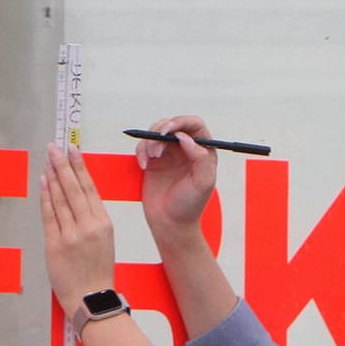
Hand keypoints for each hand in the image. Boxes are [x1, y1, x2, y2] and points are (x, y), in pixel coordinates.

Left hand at [41, 142, 115, 316]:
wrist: (91, 299)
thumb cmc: (97, 272)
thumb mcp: (104, 242)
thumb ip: (91, 220)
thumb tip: (76, 196)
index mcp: (104, 224)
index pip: (90, 189)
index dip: (80, 167)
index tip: (73, 150)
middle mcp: (89, 226)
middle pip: (74, 189)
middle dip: (63, 164)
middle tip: (55, 146)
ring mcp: (71, 235)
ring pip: (60, 198)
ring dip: (52, 176)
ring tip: (48, 158)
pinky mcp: (55, 245)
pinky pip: (49, 215)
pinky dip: (45, 196)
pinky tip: (43, 182)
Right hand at [137, 114, 217, 242]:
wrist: (170, 224)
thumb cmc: (190, 206)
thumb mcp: (203, 182)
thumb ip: (200, 157)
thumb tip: (185, 137)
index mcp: (203, 151)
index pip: (194, 124)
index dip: (182, 121)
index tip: (169, 130)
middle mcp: (186, 149)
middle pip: (173, 124)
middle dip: (162, 129)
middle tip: (156, 142)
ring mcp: (169, 154)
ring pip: (156, 132)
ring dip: (150, 140)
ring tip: (152, 157)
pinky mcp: (153, 161)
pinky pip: (144, 145)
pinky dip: (141, 151)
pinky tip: (144, 165)